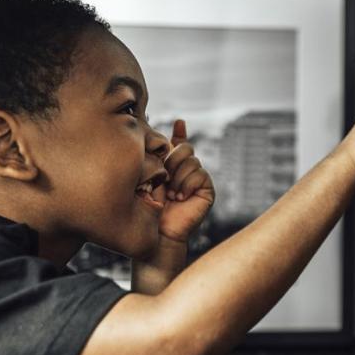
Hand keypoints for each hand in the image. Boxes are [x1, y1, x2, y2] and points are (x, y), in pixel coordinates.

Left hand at [158, 119, 215, 243]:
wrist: (158, 232)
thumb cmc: (148, 208)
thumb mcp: (148, 177)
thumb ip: (155, 156)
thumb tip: (154, 131)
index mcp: (171, 167)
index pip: (178, 144)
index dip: (180, 132)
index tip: (178, 122)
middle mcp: (185, 171)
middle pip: (185, 148)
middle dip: (172, 159)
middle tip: (164, 178)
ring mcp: (197, 179)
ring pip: (192, 160)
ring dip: (178, 176)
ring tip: (171, 193)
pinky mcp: (206, 189)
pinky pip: (200, 174)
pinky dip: (188, 184)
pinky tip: (180, 197)